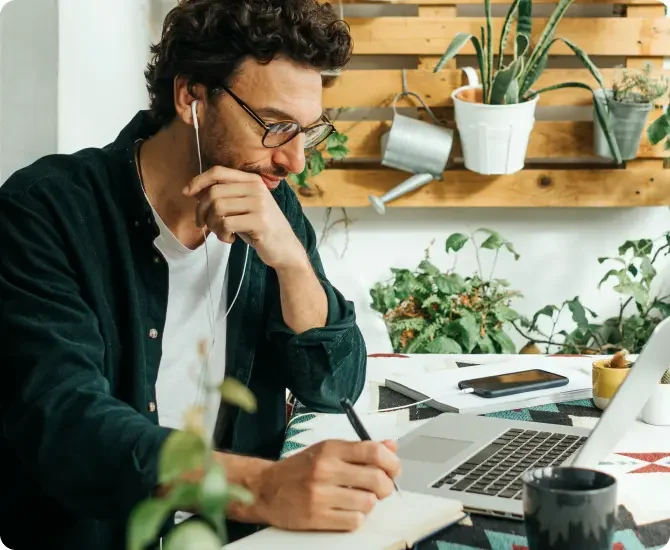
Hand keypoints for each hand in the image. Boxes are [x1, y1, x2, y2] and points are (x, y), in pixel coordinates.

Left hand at [183, 166, 305, 269]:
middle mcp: (256, 188)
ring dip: (212, 224)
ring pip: (217, 207)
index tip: (186, 193)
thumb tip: (193, 190)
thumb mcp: (242, 207)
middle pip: (214, 192)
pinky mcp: (259, 222)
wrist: (285, 248)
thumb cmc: (259, 227)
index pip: (218, 172)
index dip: (198, 180)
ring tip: (220, 232)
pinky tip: (230, 239)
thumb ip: (223, 196)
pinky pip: (226, 223)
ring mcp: (259, 204)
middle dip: (201, 211)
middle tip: (204, 224)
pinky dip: (222, 234)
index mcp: (252, 180)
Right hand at [251, 439, 400, 531]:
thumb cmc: (299, 469)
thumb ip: (359, 449)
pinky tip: (347, 511)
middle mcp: (326, 469)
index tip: (393, 468)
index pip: (373, 450)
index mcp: (330, 449)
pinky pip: (354, 521)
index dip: (391, 461)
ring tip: (359, 499)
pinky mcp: (317, 517)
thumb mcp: (327, 450)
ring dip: (369, 503)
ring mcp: (321, 495)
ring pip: (368, 502)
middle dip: (386, 486)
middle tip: (381, 488)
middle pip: (376, 478)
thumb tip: (391, 446)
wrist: (266, 488)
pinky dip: (356, 518)